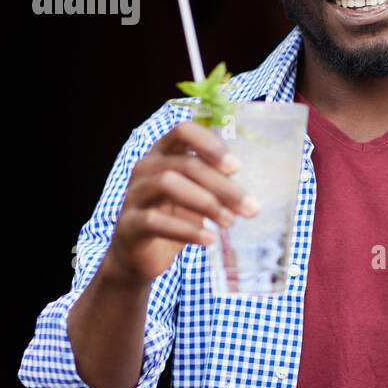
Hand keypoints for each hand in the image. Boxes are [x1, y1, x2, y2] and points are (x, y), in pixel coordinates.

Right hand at [102, 121, 259, 285]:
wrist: (141, 256)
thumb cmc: (176, 218)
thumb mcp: (199, 195)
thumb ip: (219, 182)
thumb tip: (258, 187)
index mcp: (164, 153)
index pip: (184, 131)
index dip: (210, 144)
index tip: (236, 167)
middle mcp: (145, 168)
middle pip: (185, 164)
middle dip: (222, 185)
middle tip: (250, 207)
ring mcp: (134, 194)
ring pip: (168, 184)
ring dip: (205, 202)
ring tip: (230, 221)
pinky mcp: (129, 224)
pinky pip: (155, 221)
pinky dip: (187, 230)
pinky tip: (209, 239)